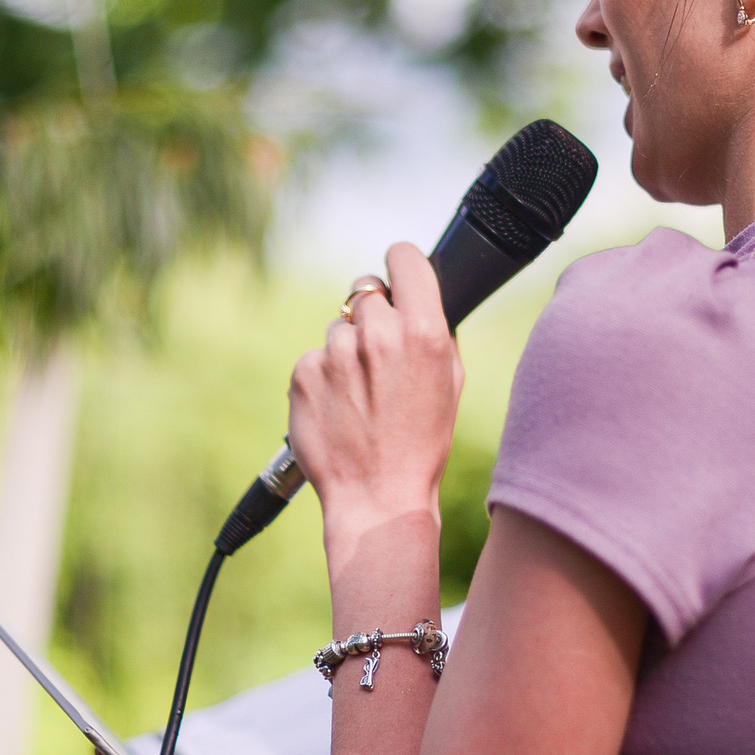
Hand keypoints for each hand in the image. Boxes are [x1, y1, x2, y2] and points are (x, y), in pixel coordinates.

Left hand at [288, 243, 461, 541]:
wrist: (378, 497)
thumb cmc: (421, 444)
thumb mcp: (450, 383)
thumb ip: (434, 331)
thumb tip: (418, 298)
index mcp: (423, 332)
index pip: (404, 258)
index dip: (401, 265)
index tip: (398, 276)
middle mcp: (378, 335)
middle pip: (368, 293)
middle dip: (374, 316)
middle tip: (380, 358)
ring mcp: (336, 353)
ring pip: (339, 327)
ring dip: (348, 350)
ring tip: (361, 395)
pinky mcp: (304, 373)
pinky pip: (315, 357)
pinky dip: (324, 376)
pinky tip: (340, 408)